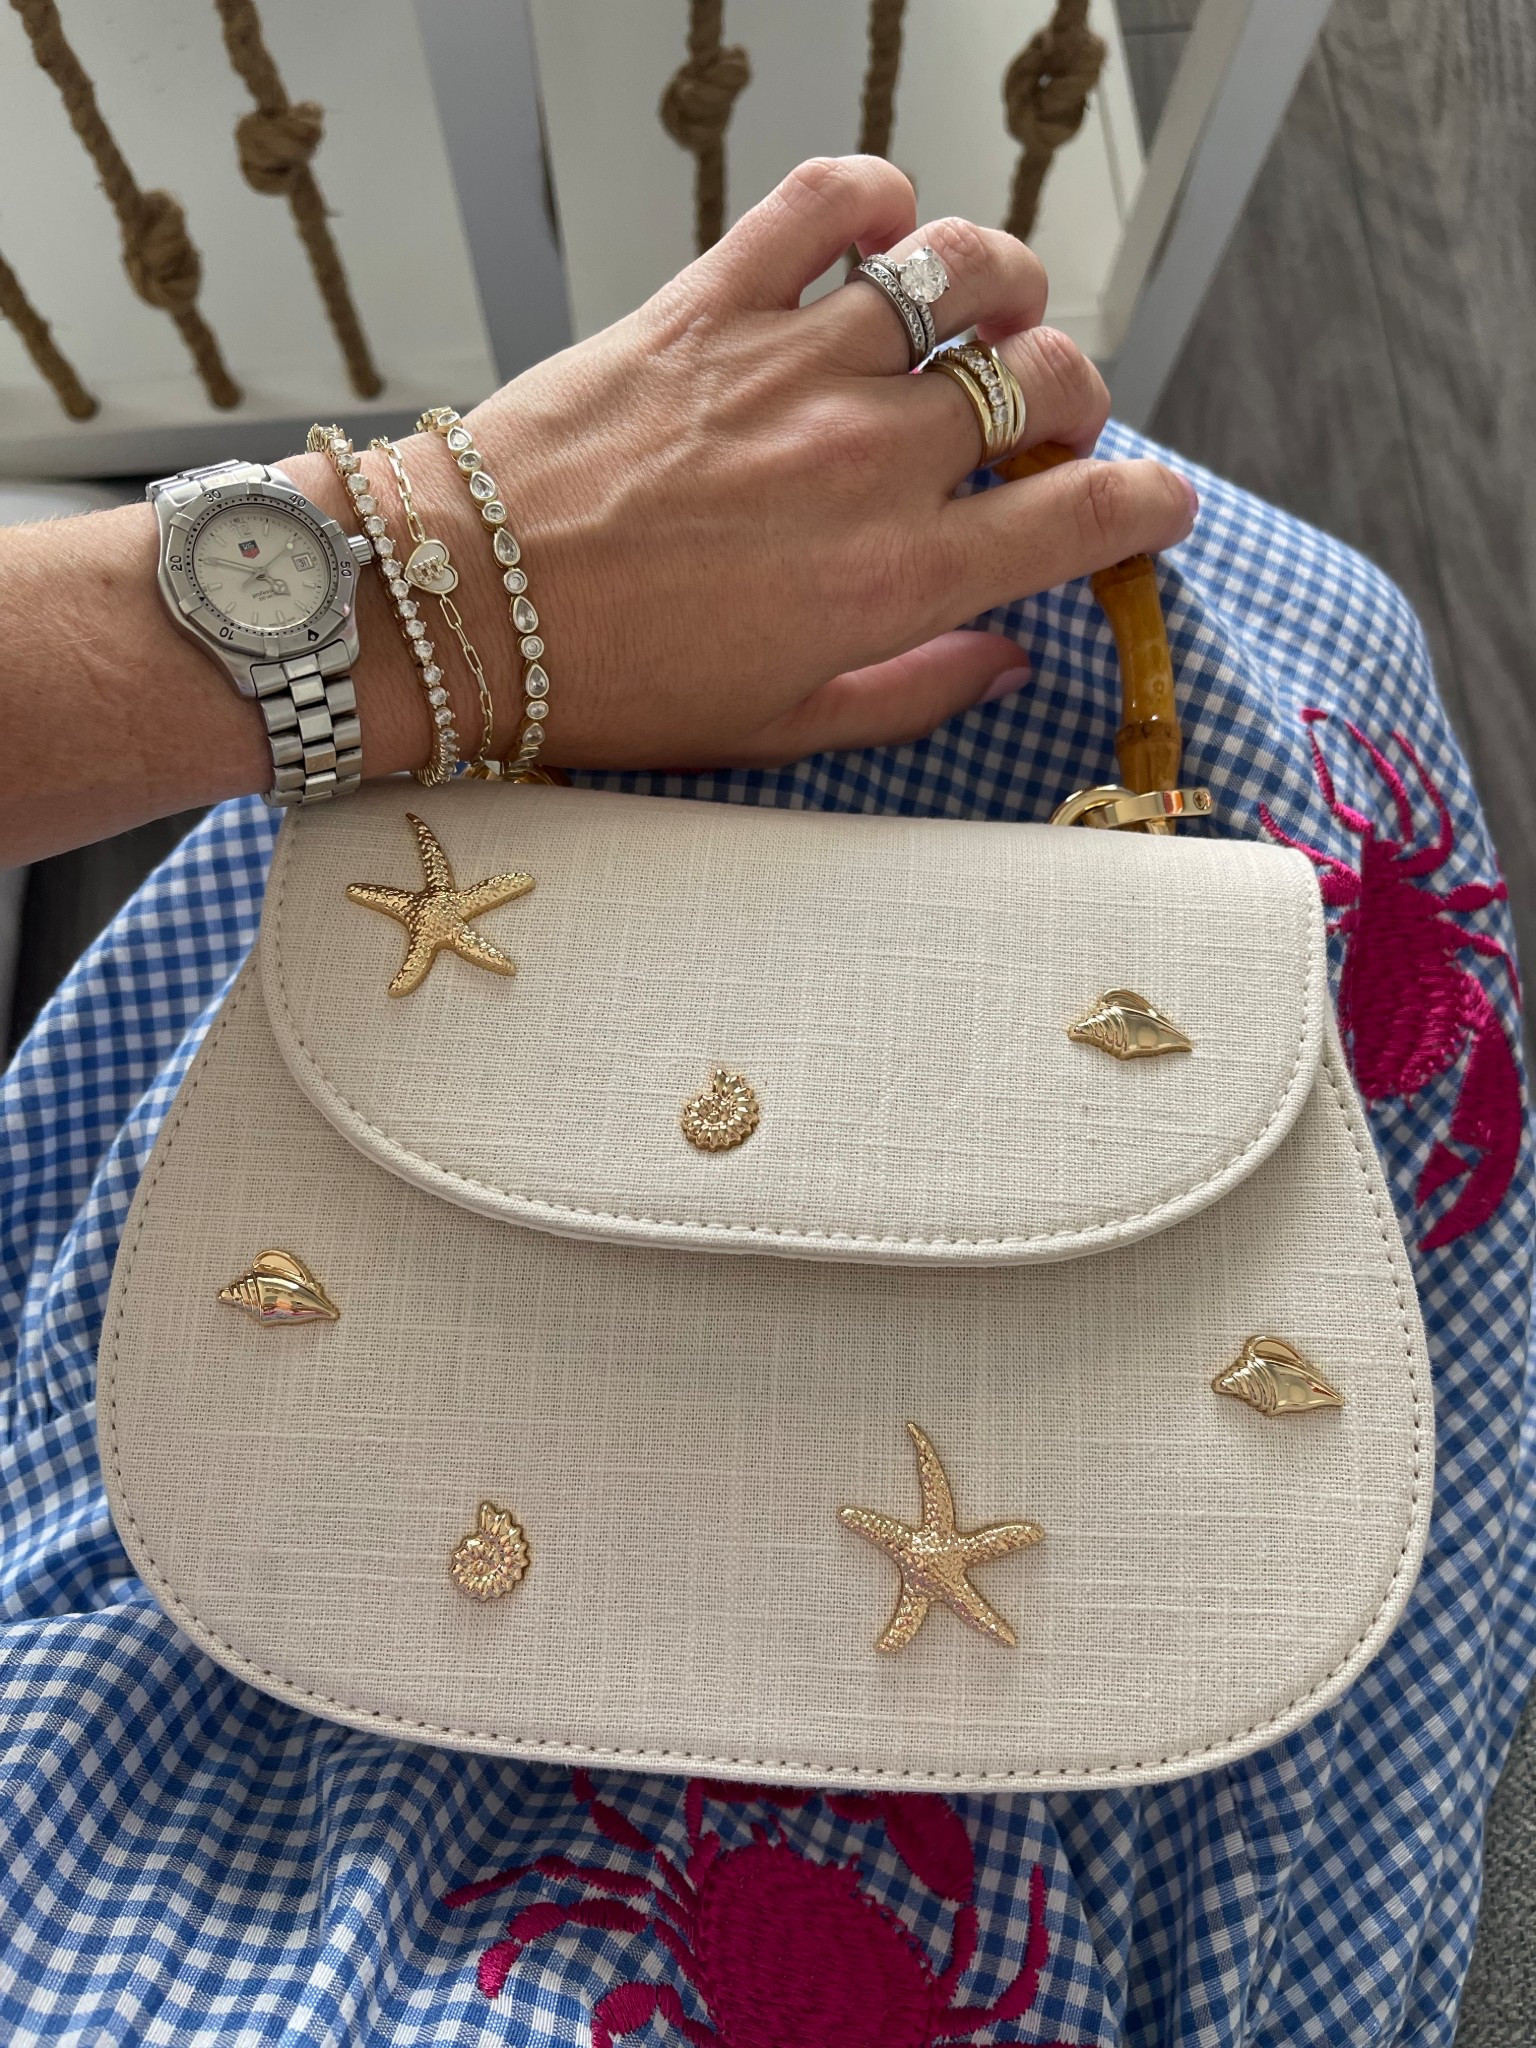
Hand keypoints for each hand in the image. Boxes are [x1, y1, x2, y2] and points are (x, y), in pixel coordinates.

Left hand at [436, 155, 1194, 771]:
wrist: (459, 610)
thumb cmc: (616, 684)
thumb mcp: (781, 730)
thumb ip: (915, 692)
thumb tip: (1009, 658)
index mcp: (894, 577)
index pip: (1086, 514)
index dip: (1147, 508)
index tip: (1151, 508)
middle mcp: (866, 458)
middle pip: (1045, 377)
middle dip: (1076, 401)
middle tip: (1039, 431)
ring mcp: (792, 365)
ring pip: (964, 269)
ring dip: (1005, 288)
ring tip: (985, 321)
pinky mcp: (712, 300)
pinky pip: (827, 202)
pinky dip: (875, 200)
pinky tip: (879, 238)